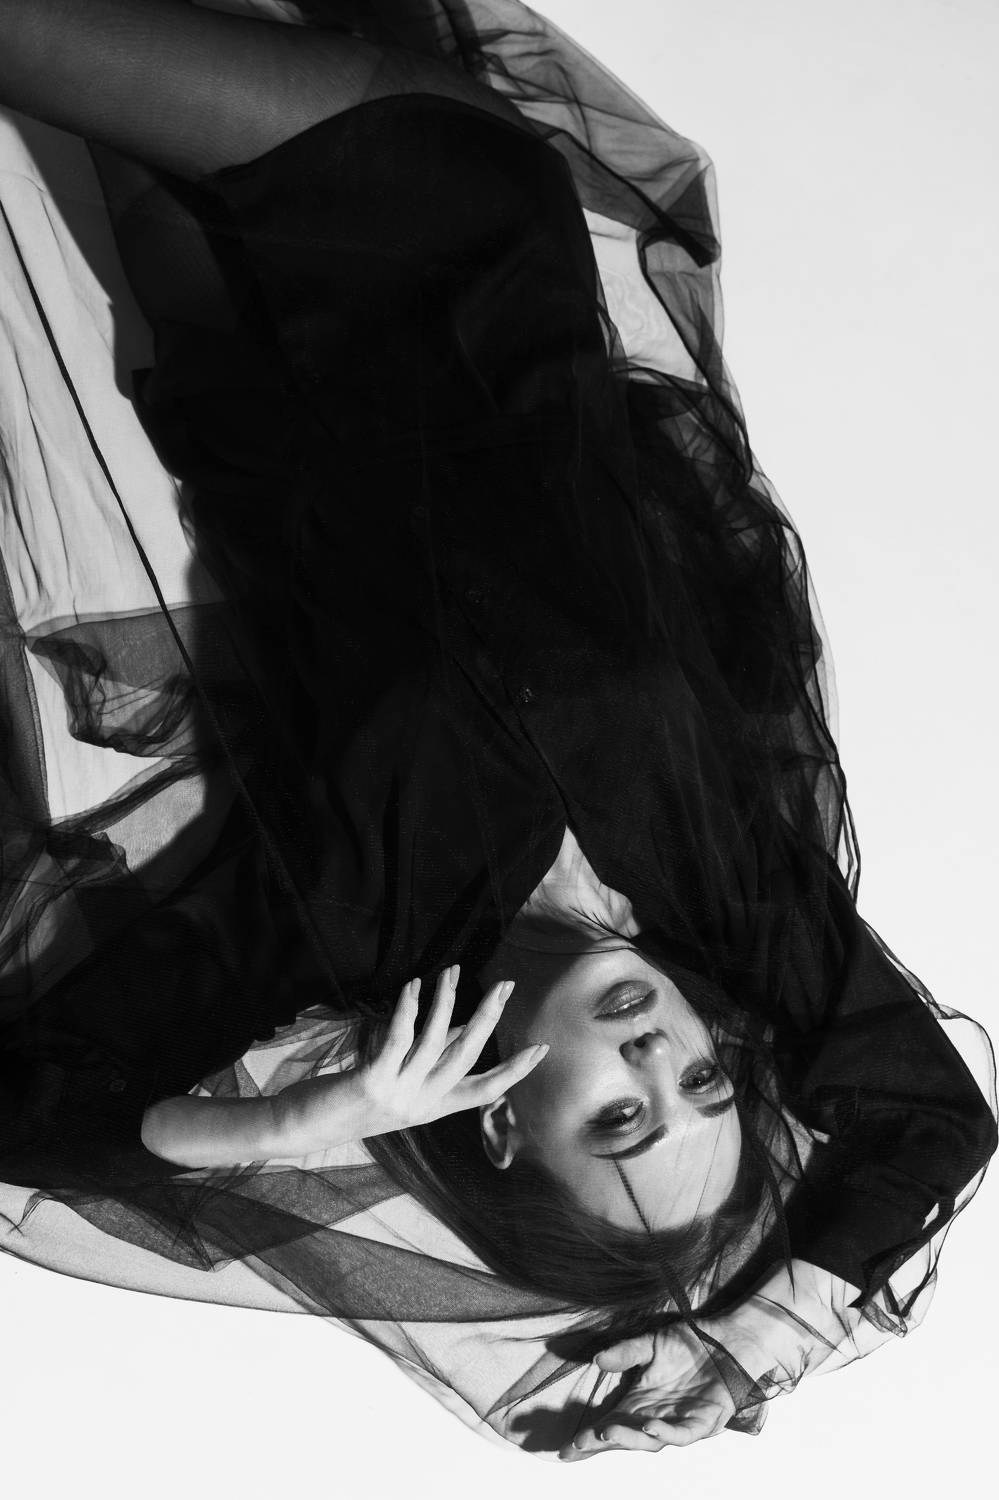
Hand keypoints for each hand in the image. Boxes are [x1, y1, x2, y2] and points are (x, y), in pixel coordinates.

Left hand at [351, 965, 548, 1137]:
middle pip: (467, 1056)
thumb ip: (431, 1059)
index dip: (515, 1070)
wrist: (306, 1128)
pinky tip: (413, 987)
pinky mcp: (374, 1082)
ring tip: (451, 971)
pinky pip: (399, 1038)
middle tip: (506, 985)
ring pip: (436, 1042)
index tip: (542, 1048)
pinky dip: (409, 1009)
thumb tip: (462, 1027)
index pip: (485, 1091)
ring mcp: (399, 1094)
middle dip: (489, 1017)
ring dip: (446, 1002)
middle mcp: (421, 1104)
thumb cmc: (353, 1101)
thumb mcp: (400, 1084)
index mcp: (432, 1108)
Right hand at [560, 1322, 737, 1460]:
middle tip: (578, 1445)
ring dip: (628, 1439)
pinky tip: (649, 1426)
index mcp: (642, 1400)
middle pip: (624, 1437)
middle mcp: (657, 1415)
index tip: (567, 1447)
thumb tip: (597, 1360)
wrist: (729, 1339)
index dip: (590, 1436)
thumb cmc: (691, 1343)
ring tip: (605, 1434)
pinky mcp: (704, 1421)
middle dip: (600, 1444)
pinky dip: (666, 1433)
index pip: (610, 1423)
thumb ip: (626, 1353)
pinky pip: (683, 1433)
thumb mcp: (652, 1343)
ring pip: (650, 1440)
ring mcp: (680, 1420)